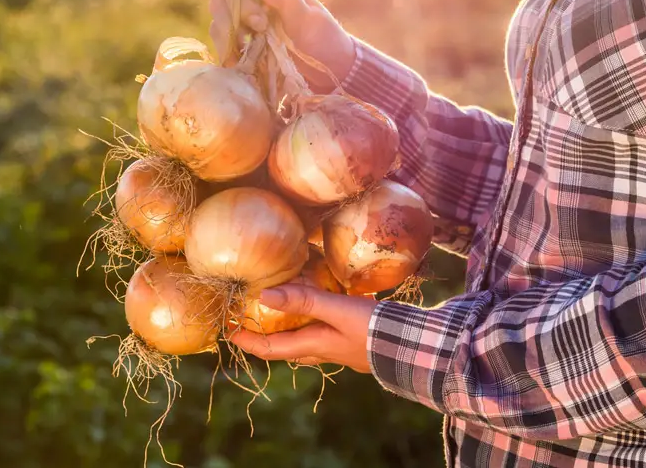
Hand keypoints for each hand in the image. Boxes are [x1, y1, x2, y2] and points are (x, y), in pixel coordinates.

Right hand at [207, 0, 356, 93]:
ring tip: (247, 49)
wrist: (331, 74)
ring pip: (218, 25)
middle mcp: (254, 7)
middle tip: (260, 32)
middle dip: (233, 18)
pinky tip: (238, 63)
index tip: (260, 17)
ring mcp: (247, 31)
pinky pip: (223, 49)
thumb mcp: (308, 17)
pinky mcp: (245, 53)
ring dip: (227, 37)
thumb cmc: (325, 40)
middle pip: (221, 2)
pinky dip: (226, 54)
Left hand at [228, 284, 378, 372]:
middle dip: (266, 335)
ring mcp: (339, 347)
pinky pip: (323, 331)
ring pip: (305, 339)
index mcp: (314, 346)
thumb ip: (303, 300)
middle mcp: (323, 350)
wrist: (417, 347)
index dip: (248, 340)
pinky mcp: (354, 340)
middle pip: (285, 345)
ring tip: (280, 308)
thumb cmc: (375, 330)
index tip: (228, 331)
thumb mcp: (338, 310)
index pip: (270, 348)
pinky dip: (313, 319)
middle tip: (250, 318)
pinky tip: (320, 305)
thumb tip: (263, 295)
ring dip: (289, 327)